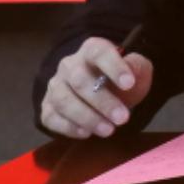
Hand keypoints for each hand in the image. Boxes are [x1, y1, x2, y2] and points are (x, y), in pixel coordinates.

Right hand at [39, 37, 155, 139]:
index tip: (129, 84)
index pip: (99, 52)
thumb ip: (137, 68)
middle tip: (122, 118)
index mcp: (92, 49)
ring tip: (108, 130)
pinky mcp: (47, 107)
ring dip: (86, 117)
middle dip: (102, 102)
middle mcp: (69, 65)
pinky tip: (86, 133)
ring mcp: (55, 86)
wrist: (103, 90)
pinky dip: (68, 127)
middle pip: (79, 80)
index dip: (114, 67)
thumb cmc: (119, 78)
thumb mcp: (136, 70)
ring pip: (63, 100)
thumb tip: (131, 76)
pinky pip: (51, 117)